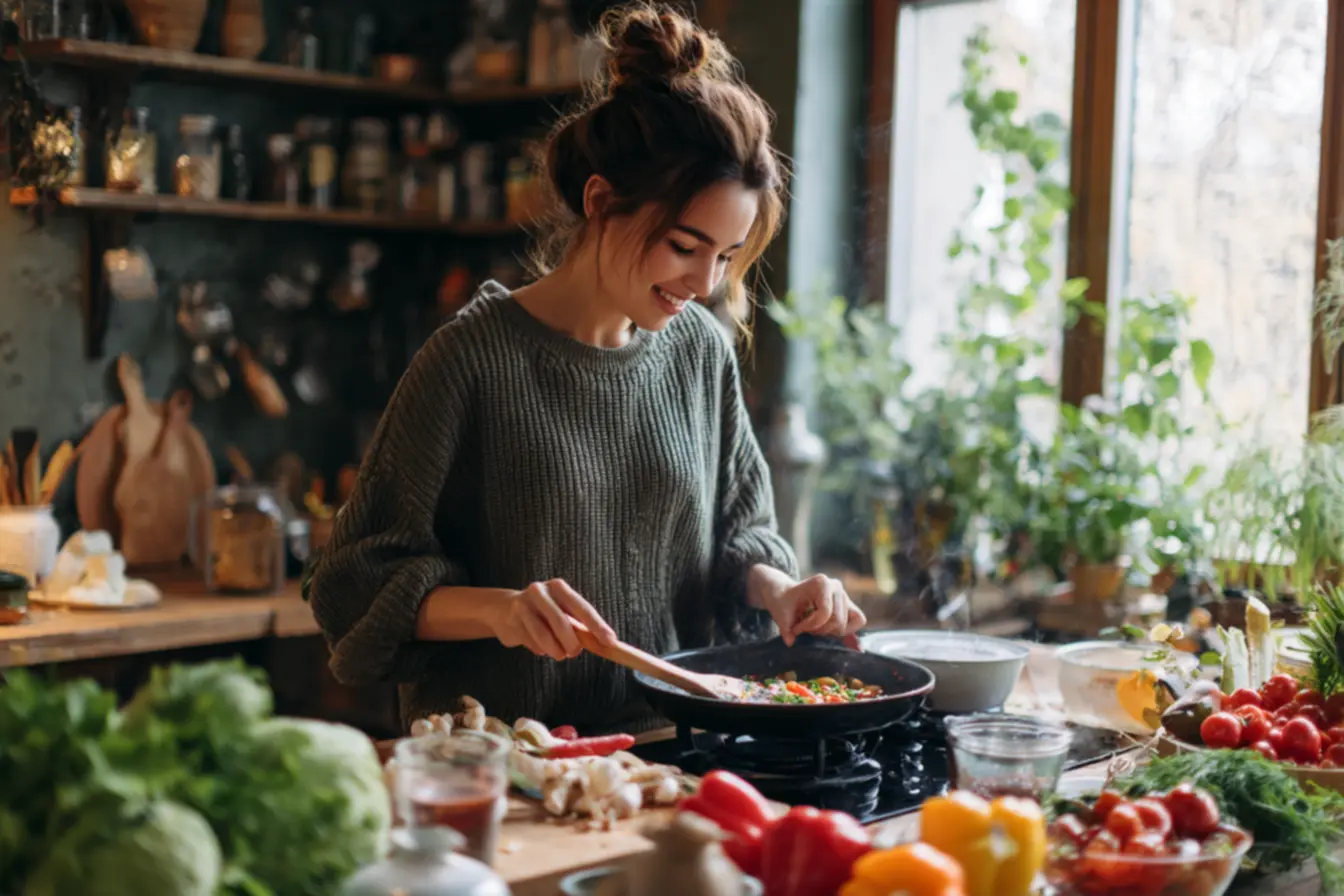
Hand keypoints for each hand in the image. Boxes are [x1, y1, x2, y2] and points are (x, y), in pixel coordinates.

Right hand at [490, 578, 616, 660]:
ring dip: (556, 651)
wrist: (503, 609)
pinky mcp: (511, 621)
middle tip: (574, 652)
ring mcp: (523, 605)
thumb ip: (579, 625)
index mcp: (558, 587)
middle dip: (572, 643)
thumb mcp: (561, 611)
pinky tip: (540, 646)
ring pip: (544, 636)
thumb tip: (605, 644)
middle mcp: (540, 592)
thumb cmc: (543, 612)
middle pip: (561, 622)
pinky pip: (532, 643)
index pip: (582, 608)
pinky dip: (541, 650)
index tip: (610, 641)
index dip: (597, 626)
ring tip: (560, 654)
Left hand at [763, 573, 866, 647]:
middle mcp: (836, 586)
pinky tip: (840, 641)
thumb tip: (791, 643)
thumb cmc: (783, 601)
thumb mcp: (780, 614)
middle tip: (806, 629)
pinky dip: (849, 632)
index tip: (796, 629)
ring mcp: (844, 596)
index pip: (825, 612)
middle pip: (838, 620)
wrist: (786, 594)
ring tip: (815, 629)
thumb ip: (785, 629)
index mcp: (822, 583)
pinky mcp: (848, 606)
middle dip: (821, 630)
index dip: (810, 626)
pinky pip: (858, 621)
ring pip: (846, 624)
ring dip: (830, 632)